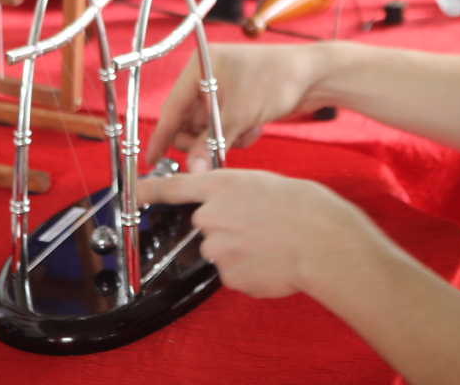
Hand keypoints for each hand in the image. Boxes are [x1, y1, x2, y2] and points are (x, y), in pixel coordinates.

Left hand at [137, 166, 381, 298]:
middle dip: (224, 225)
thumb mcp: (265, 182)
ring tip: (269, 243)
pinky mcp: (227, 277)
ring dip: (237, 248)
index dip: (149, 190)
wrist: (324, 244)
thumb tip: (216, 186)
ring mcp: (217, 249)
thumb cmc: (305, 209)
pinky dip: (248, 268)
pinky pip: (232, 272)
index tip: (135, 192)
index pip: (172, 187)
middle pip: (203, 223)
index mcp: (221, 186)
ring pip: (218, 249)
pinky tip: (270, 260)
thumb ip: (232, 186)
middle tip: (257, 224)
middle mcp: (211, 216)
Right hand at [147, 41, 360, 167]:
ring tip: (242, 134)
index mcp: (200, 65)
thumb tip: (192, 170)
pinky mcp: (236, 98)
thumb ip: (210, 145)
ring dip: (220, 138)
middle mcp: (207, 74)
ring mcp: (222, 86)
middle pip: (185, 120)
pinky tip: (252, 129)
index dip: (162, 136)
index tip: (152, 159)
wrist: (314, 76)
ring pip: (205, 126)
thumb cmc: (278, 80)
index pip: (172, 108)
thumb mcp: (239, 115)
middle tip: (212, 151)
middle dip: (200, 139)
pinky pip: (222, 124)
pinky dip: (233, 132)